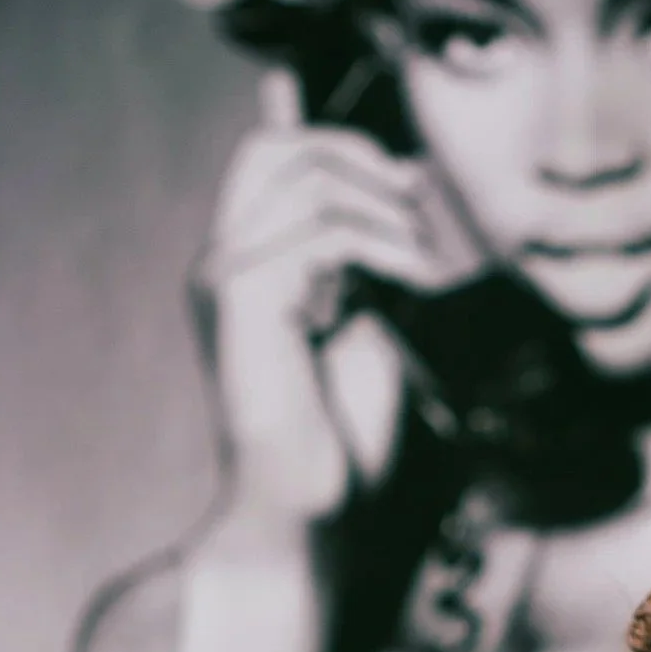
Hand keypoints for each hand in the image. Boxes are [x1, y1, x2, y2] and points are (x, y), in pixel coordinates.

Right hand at [200, 67, 476, 521]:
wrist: (316, 506)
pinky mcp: (242, 301)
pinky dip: (385, 244)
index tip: (409, 182)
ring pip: (304, 180)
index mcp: (245, 265)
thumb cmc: (345, 433)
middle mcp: (222, 263)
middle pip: (271, 148)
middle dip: (355, 155)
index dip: (340, 145)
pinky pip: (321, 231)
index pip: (268, 154)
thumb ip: (373, 252)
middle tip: (416, 200)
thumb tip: (406, 176)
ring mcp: (224, 279)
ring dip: (386, 209)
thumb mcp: (369, 318)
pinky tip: (419, 280)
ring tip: (428, 261)